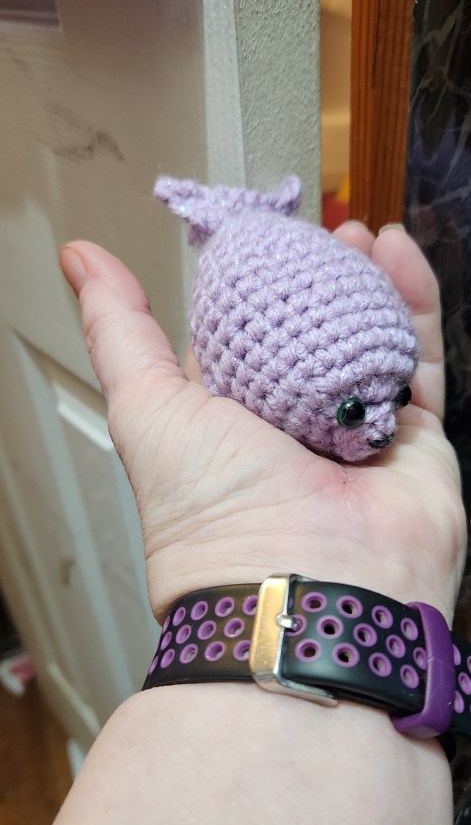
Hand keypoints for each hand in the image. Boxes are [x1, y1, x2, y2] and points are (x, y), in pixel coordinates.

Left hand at [60, 224, 466, 624]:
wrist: (309, 590)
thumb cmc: (215, 516)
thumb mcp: (148, 407)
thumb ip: (120, 333)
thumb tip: (81, 260)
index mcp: (225, 427)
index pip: (234, 343)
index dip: (242, 292)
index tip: (253, 246)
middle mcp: (291, 432)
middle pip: (305, 339)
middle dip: (310, 283)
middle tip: (312, 234)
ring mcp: (354, 434)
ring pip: (364, 342)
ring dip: (364, 284)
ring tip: (358, 233)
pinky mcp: (415, 440)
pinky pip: (420, 359)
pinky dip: (413, 304)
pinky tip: (398, 251)